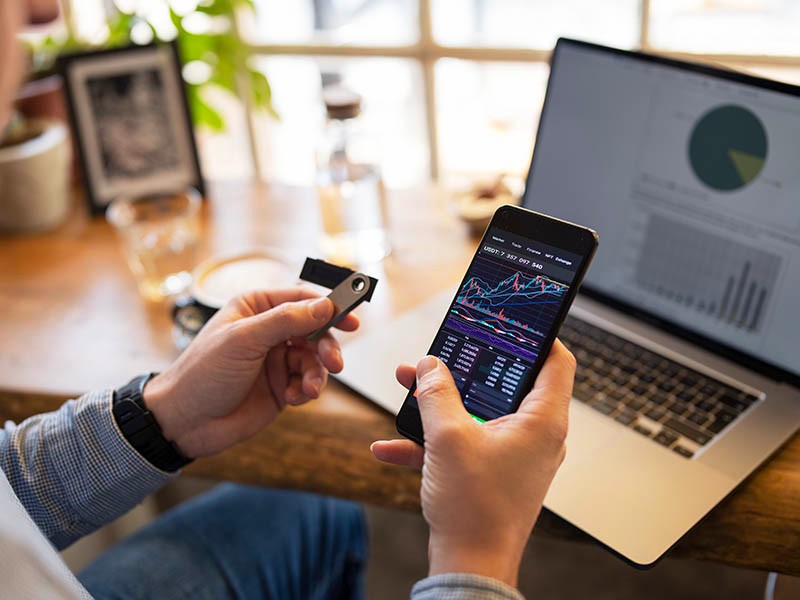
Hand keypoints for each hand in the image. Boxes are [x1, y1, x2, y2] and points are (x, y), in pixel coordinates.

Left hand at [143, 288, 358, 458]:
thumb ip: (286, 321)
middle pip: (315, 329)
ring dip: (317, 374)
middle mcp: (268, 330)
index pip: (301, 299)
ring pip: (314, 359)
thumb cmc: (203, 374)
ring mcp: (275, 359)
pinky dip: (306, 390)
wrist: (185, 422)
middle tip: (335, 362)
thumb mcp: (244, 340)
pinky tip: (293, 399)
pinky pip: (307, 382)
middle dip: (327, 346)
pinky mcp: (280, 386)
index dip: (329, 307)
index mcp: (255, 307)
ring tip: (308, 390)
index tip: (350, 320)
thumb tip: (324, 306)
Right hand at [371, 341, 575, 586]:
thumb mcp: (448, 439)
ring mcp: (514, 454)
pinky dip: (433, 441)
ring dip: (441, 402)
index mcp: (542, 422)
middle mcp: (535, 435)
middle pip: (507, 382)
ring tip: (408, 388)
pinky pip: (464, 443)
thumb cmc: (475, 511)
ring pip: (479, 411)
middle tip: (445, 351)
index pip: (556, 361)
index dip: (538, 335)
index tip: (513, 320)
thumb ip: (436, 393)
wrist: (469, 566)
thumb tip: (429, 366)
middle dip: (466, 367)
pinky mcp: (493, 470)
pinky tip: (392, 446)